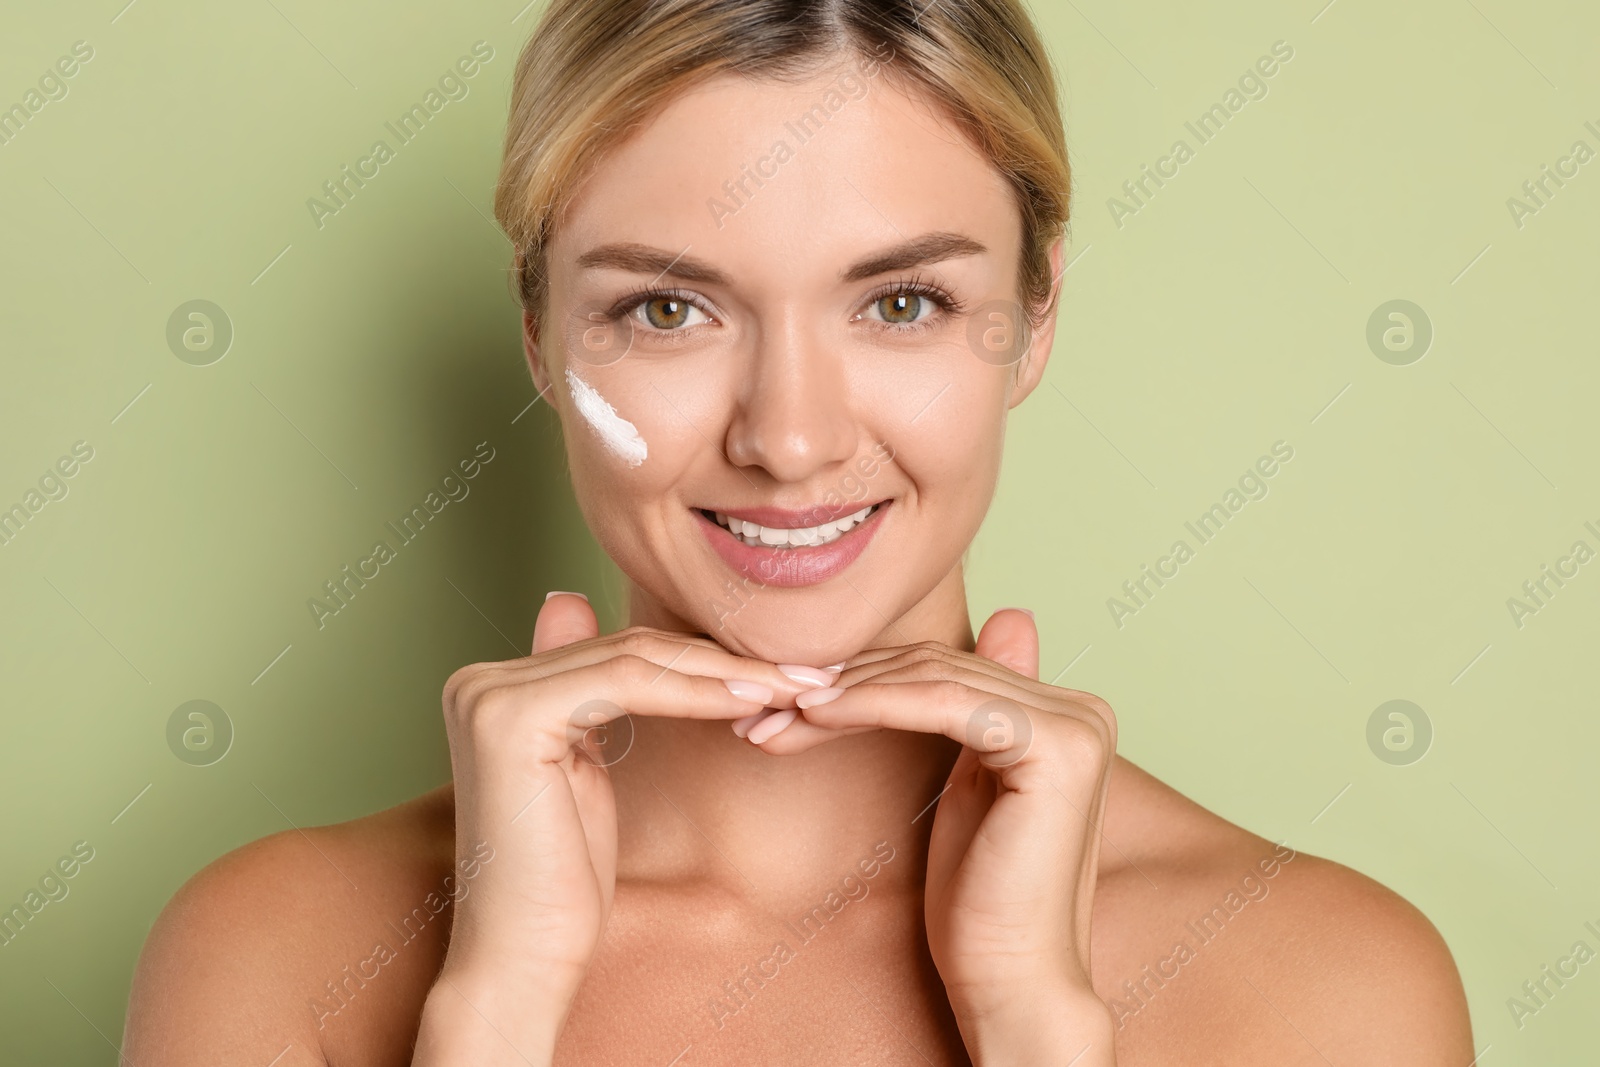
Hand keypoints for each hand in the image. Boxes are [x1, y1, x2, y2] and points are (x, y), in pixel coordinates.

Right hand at [414, 594, 813, 1064]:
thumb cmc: (560, 885)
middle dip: (724, 661)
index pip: (618, 653)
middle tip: (803, 674)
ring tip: (793, 688)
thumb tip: (577, 605)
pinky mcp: (511, 716)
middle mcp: (478, 680)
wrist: (521, 961)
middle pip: (628, 649)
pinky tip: (751, 703)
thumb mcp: (582, 775)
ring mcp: (489, 694)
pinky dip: (697, 692)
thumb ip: (585, 698)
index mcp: (492, 687)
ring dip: (724, 673)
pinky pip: (628, 684)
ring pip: (635, 660)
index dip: (702, 660)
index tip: (778, 674)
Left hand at [792, 609, 1120, 1064]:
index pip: (946, 670)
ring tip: (776, 715)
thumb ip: (969, 715)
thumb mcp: (967, 790)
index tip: (787, 698)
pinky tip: (815, 717)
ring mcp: (1075, 726)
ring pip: (931, 681)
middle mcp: (1083, 710)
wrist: (1011, 981)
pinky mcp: (1053, 747)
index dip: (863, 678)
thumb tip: (989, 626)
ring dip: (843, 695)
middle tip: (767, 704)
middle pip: (936, 670)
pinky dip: (871, 705)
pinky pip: (941, 704)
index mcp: (1066, 715)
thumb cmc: (980, 903)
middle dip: (843, 686)